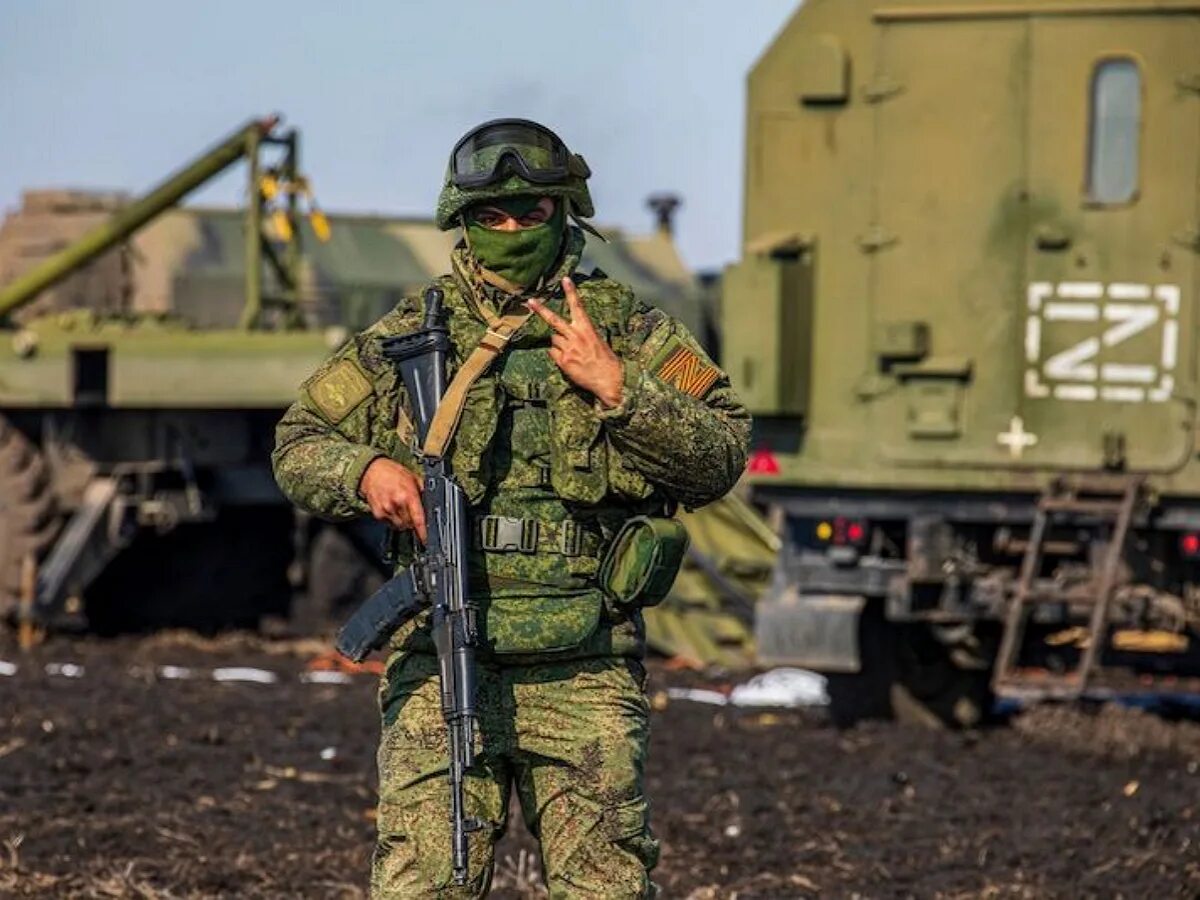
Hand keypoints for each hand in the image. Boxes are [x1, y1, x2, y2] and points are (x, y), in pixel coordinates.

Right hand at [359, 458, 426, 542]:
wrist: (372, 471)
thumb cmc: (392, 473)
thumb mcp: (413, 478)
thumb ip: (424, 492)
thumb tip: (432, 503)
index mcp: (408, 495)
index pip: (418, 518)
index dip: (423, 531)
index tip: (426, 538)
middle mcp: (396, 504)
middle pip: (410, 524)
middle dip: (414, 521)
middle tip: (412, 511)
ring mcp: (386, 510)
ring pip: (400, 526)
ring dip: (404, 521)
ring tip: (401, 507)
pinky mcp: (378, 514)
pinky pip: (390, 523)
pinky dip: (394, 519)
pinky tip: (393, 508)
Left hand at [526, 277, 623, 407]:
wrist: (609, 379)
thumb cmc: (606, 361)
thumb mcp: (598, 341)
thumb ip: (583, 334)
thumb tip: (571, 333)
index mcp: (587, 328)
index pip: (578, 306)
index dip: (571, 292)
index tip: (565, 279)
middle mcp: (576, 336)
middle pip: (554, 320)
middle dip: (541, 310)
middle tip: (530, 301)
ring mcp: (568, 348)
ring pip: (553, 339)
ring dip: (559, 343)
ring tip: (571, 352)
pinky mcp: (563, 361)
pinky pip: (552, 353)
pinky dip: (557, 355)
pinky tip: (568, 360)